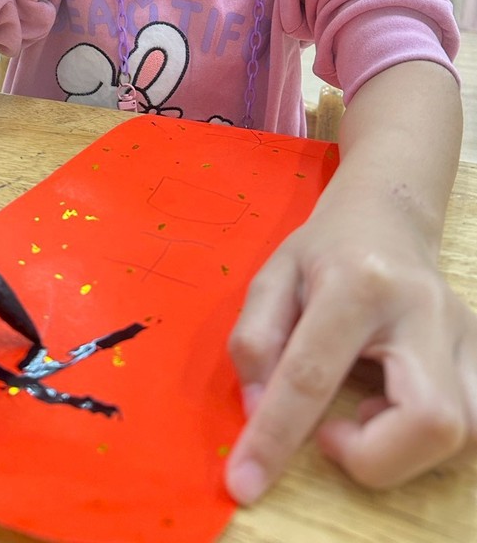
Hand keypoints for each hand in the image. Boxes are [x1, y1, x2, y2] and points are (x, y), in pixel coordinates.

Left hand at [225, 201, 476, 502]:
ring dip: (403, 450)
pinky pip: (476, 426)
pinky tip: (393, 411)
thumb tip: (258, 409)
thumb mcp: (271, 277)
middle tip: (330, 432)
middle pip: (431, 419)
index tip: (245, 483)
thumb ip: (254, 341)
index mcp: (357, 282)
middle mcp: (422, 309)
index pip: (313, 375)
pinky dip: (428, 442)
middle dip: (375, 458)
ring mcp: (462, 332)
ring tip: (364, 413)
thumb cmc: (323, 250)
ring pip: (464, 433)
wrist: (386, 215)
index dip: (275, 437)